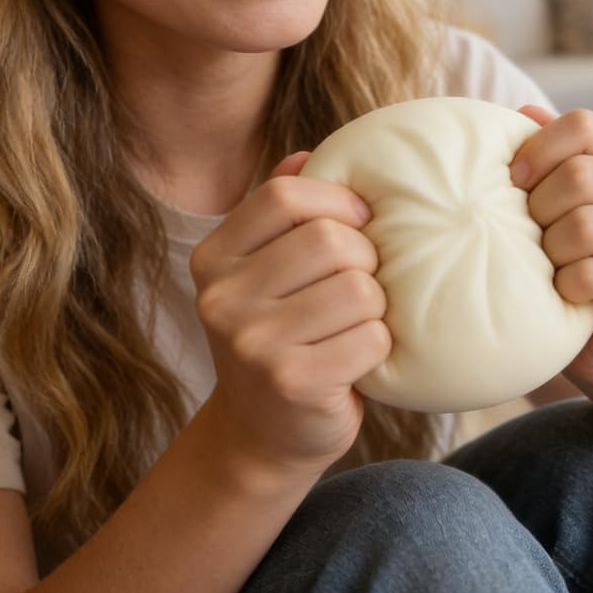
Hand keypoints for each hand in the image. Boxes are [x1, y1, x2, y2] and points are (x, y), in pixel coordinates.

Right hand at [190, 152, 389, 477]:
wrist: (261, 436)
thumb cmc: (278, 336)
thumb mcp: (264, 271)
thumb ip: (281, 214)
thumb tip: (309, 156)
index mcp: (213, 258)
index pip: (286, 196)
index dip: (337, 201)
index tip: (358, 222)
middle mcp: (222, 297)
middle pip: (330, 240)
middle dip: (365, 259)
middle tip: (360, 283)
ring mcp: (253, 343)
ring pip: (359, 289)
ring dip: (375, 307)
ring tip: (356, 324)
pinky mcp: (293, 382)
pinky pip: (371, 338)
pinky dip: (379, 347)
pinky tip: (355, 360)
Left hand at [511, 105, 592, 389]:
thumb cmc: (567, 256)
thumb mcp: (551, 199)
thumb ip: (544, 152)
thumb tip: (523, 111)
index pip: (582, 126)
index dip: (537, 150)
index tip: (514, 181)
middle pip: (578, 175)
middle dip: (539, 209)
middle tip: (534, 235)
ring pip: (583, 226)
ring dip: (550, 251)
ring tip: (552, 265)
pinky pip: (590, 273)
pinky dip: (564, 285)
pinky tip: (566, 292)